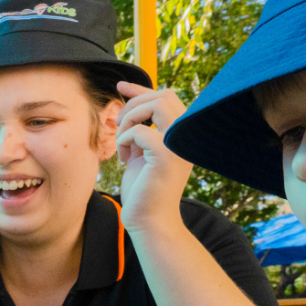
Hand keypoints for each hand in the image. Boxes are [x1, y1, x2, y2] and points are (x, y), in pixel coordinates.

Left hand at [113, 82, 192, 234]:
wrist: (149, 220)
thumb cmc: (143, 187)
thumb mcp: (141, 150)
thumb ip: (141, 126)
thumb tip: (127, 96)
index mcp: (182, 134)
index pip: (166, 97)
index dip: (141, 88)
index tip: (119, 86)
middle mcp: (186, 136)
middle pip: (162, 95)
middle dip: (134, 104)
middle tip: (119, 125)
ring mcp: (180, 145)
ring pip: (156, 104)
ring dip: (131, 118)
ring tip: (122, 140)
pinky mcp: (167, 157)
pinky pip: (140, 131)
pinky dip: (125, 140)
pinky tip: (124, 158)